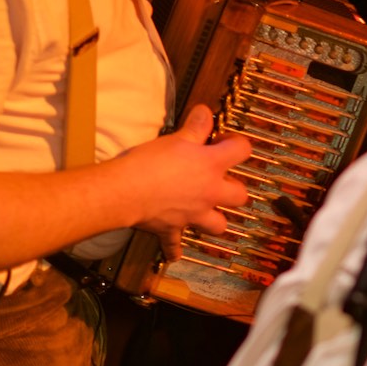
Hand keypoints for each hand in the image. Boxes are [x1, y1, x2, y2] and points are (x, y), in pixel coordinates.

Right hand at [123, 105, 251, 259]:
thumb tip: (206, 112)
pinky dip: (173, 248)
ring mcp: (194, 214)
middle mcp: (209, 192)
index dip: (237, 143)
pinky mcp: (173, 229)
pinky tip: (173, 253)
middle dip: (235, 189)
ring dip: (215, 220)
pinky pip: (174, 244)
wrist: (124, 192)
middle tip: (219, 181)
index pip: (242, 151)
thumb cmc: (150, 163)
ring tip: (206, 214)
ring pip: (218, 225)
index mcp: (212, 166)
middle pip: (240, 196)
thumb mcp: (176, 138)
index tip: (224, 141)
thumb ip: (195, 127)